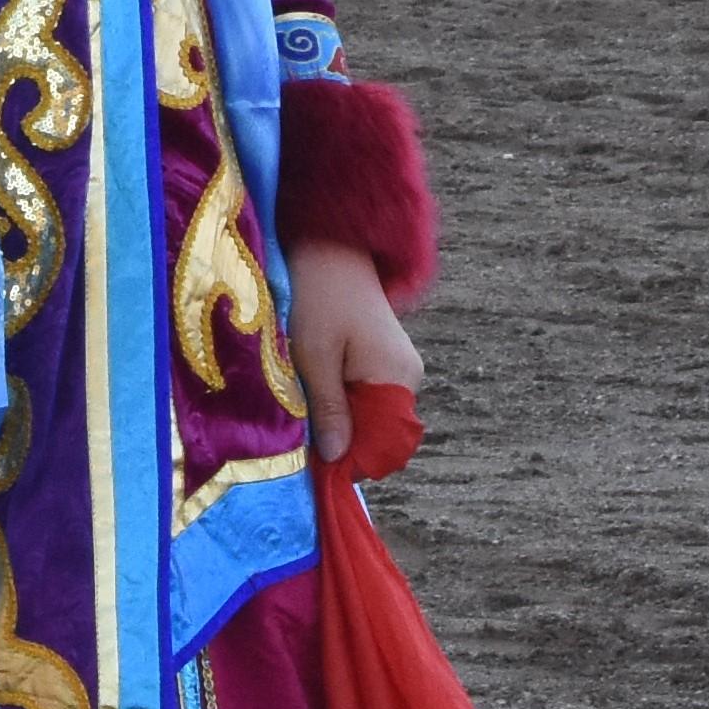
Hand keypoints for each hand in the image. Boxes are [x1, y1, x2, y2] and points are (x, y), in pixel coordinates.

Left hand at [286, 235, 421, 462]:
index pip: (384, 444)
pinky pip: (365, 398)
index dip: (350, 458)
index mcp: (398, 378)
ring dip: (338, 420)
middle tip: (301, 432)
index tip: (313, 460)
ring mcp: (397, 369)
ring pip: (368, 417)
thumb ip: (330, 409)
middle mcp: (407, 378)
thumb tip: (338, 460)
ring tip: (304, 405)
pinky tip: (315, 389)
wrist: (329, 248)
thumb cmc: (319, 296)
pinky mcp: (382, 361)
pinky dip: (340, 402)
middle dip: (341, 438)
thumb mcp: (316, 356)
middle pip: (377, 433)